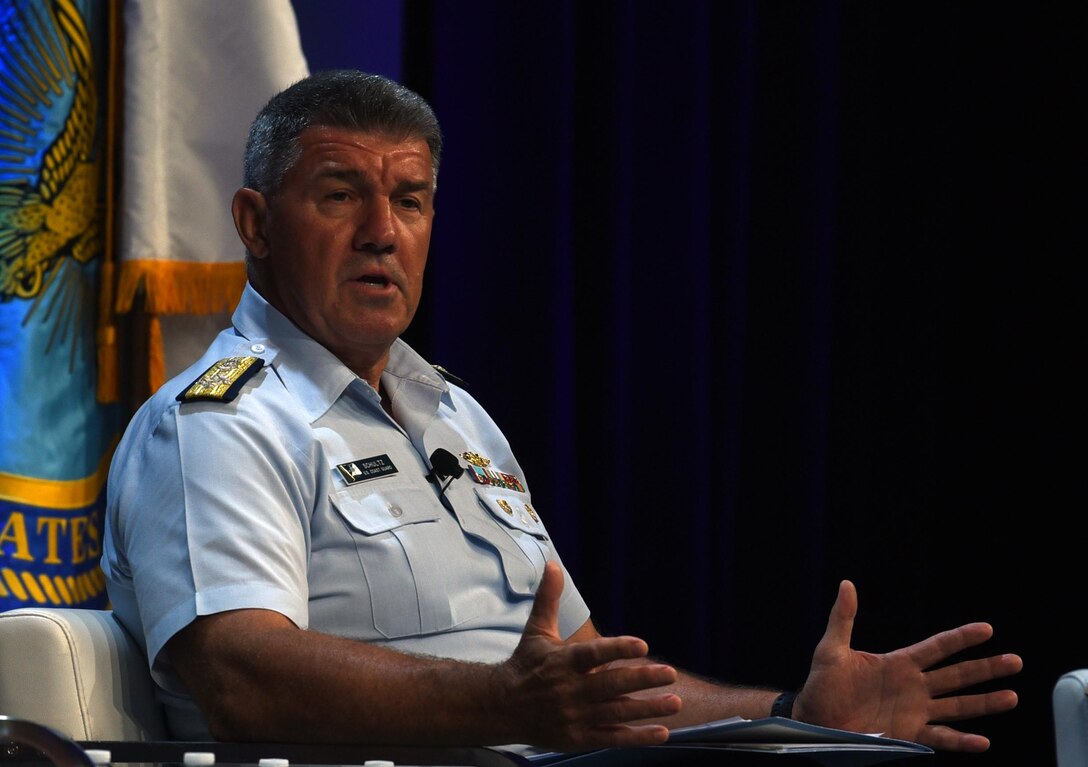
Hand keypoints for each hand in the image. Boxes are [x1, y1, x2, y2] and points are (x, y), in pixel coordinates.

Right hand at [492, 561, 681, 750]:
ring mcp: (574, 716)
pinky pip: (611, 738)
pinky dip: (636, 736)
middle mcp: (569, 689)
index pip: (592, 654)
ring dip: (647, 708)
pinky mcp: (577, 738)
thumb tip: (553, 565)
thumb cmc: (525, 664)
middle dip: (642, 679)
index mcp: (562, 661)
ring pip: (615, 712)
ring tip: (674, 701)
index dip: (617, 649)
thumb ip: (548, 599)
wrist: (501, 706)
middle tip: (670, 673)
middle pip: (610, 684)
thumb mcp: (536, 630)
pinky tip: (662, 731)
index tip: (642, 644)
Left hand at [793, 580, 1021, 751]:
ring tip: (1012, 696)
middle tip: (1015, 661)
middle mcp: (913, 686)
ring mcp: (914, 711)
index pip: (937, 647)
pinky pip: (940, 738)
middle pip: (957, 675)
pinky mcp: (908, 734)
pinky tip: (982, 741)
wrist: (814, 721)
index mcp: (898, 663)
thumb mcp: (831, 650)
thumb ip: (842, 618)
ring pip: (957, 706)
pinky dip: (961, 741)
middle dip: (986, 668)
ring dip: (984, 702)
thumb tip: (846, 584)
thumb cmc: (821, 686)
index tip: (987, 629)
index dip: (961, 638)